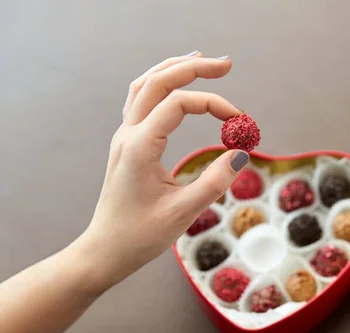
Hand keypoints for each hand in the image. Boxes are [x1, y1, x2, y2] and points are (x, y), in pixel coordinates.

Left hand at [78, 51, 248, 291]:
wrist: (105, 250)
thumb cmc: (140, 236)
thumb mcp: (183, 212)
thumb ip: (214, 182)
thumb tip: (241, 154)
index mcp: (140, 146)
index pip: (179, 104)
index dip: (214, 104)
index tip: (240, 124)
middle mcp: (128, 134)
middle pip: (158, 81)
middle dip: (193, 68)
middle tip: (226, 64)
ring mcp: (124, 137)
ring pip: (144, 85)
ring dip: (172, 69)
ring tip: (201, 61)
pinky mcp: (127, 144)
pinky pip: (140, 100)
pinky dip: (161, 85)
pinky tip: (176, 87)